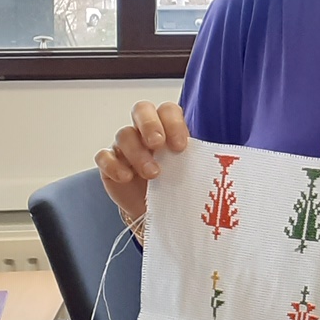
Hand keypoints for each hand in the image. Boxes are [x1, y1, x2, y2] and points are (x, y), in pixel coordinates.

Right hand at [96, 101, 189, 228]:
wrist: (157, 210)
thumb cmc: (175, 184)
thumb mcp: (189, 170)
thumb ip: (195, 158)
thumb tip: (215, 159)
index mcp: (167, 127)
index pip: (168, 110)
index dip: (173, 123)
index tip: (180, 146)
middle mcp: (144, 131)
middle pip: (141, 110)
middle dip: (149, 124)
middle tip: (157, 144)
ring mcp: (125, 146)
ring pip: (124, 134)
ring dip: (138, 152)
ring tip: (153, 174)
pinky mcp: (109, 164)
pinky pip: (104, 156)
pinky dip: (114, 165)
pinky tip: (126, 177)